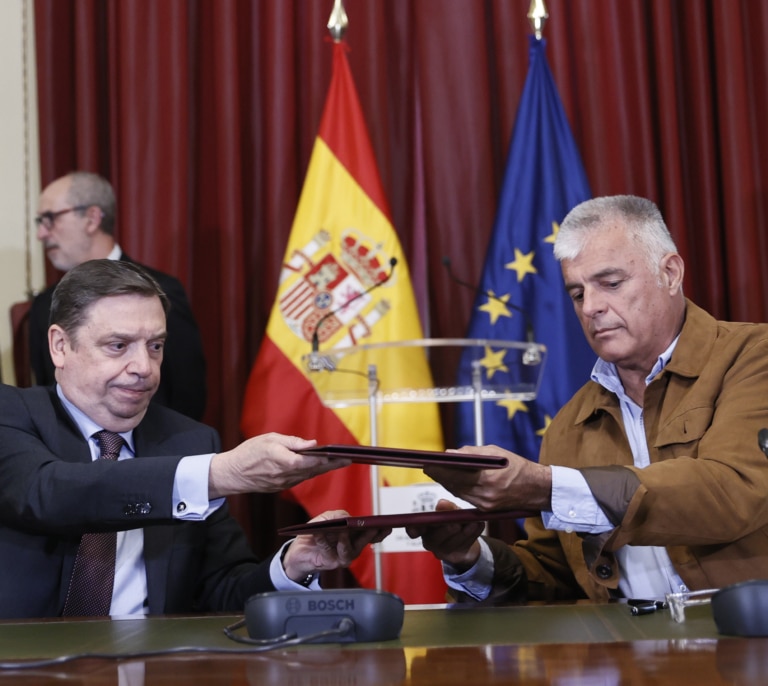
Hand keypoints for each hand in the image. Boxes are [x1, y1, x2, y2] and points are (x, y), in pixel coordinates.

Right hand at [208, 433, 349, 497]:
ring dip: (323, 469)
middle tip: (348, 459)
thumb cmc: (249, 452)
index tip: (341, 455)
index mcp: (283, 461)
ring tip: (339, 461)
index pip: (310, 461)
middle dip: (332, 465)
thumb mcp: (270, 439)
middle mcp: (286, 475)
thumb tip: (313, 444)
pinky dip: (311, 472)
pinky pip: (300, 478)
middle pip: (314, 470)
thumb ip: (292, 442)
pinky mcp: (281, 486)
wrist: (232, 474)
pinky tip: (320, 466)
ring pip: (308, 475)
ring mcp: (284, 483)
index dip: (327, 459)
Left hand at [281, 510, 391, 581]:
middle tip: (371, 528)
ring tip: (342, 532)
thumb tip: (349, 518)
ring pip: (349, 550)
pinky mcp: (331, 563)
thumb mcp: (327, 518)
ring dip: (345, 540)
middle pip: (364, 542)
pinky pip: (330, 552)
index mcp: (354, 536)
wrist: (299, 549)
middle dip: (369, 535)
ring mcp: (342, 557)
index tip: (387, 527)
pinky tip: (319, 534)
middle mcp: (352, 547)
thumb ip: (339, 515)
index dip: (380, 532)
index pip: (371, 534)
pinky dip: (324, 542)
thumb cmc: (317, 532)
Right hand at [405, 499, 482, 570]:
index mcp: (424, 529)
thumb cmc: (453, 521)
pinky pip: (465, 546)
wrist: (466, 539)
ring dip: (464, 532)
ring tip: (473, 522)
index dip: (413, 530)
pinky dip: (473, 535)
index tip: (414, 530)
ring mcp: (442, 552)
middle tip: (456, 523)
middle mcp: (430, 542)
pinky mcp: (456, 557)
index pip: (414, 530)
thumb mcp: (451, 512)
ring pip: (452, 544)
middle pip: (435, 538)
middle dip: (446, 530)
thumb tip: (442, 504)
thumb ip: (447, 508)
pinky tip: (479, 525)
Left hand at [424, 445, 551, 510]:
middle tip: (429, 467)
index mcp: (487, 478)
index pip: (455, 474)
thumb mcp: (495, 453)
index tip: (427, 463)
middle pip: (453, 485)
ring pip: (458, 493)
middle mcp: (484, 494)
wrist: (538, 489)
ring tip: (438, 473)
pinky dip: (458, 489)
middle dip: (440, 475)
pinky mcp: (486, 510)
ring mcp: (485, 504)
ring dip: (447, 482)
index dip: (439, 469)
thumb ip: (471, 454)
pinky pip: (466, 498)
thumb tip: (450, 453)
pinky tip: (453, 481)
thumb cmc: (518, 466)